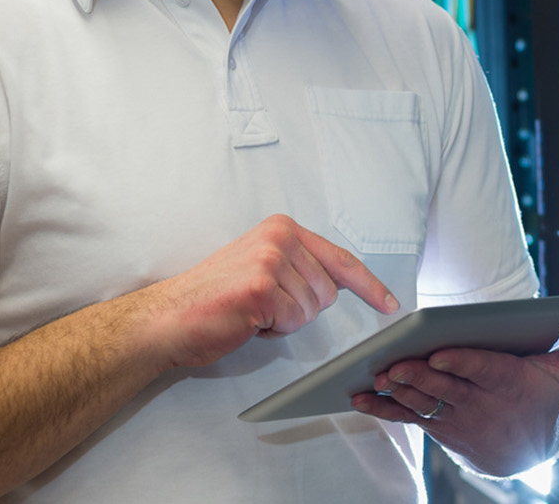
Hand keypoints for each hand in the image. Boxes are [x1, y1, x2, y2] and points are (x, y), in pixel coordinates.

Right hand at [137, 214, 398, 367]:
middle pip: (328, 292)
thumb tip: (339, 284)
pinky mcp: (261, 287)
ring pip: (311, 310)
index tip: (389, 303)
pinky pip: (291, 322)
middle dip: (300, 310)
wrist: (168, 317)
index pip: (340, 259)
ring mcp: (270, 260)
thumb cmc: (213, 299)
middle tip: (262, 306)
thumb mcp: (262, 266)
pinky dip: (271, 331)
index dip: (369, 285)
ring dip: (284, 322)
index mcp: (282, 228)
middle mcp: (279, 237)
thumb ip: (299, 266)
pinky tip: (245, 319)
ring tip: (250, 311)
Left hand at [352, 318, 558, 476]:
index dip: (461, 363)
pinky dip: (382, 408)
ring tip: (374, 377)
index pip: (483, 371)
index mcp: (509, 383)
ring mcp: (456, 417)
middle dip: (419, 377)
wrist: (527, 452)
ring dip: (397, 391)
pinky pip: (407, 417)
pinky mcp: (439, 426)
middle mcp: (480, 403)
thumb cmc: (544, 399)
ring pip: (423, 403)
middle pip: (446, 388)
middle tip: (393, 364)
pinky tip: (359, 397)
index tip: (440, 353)